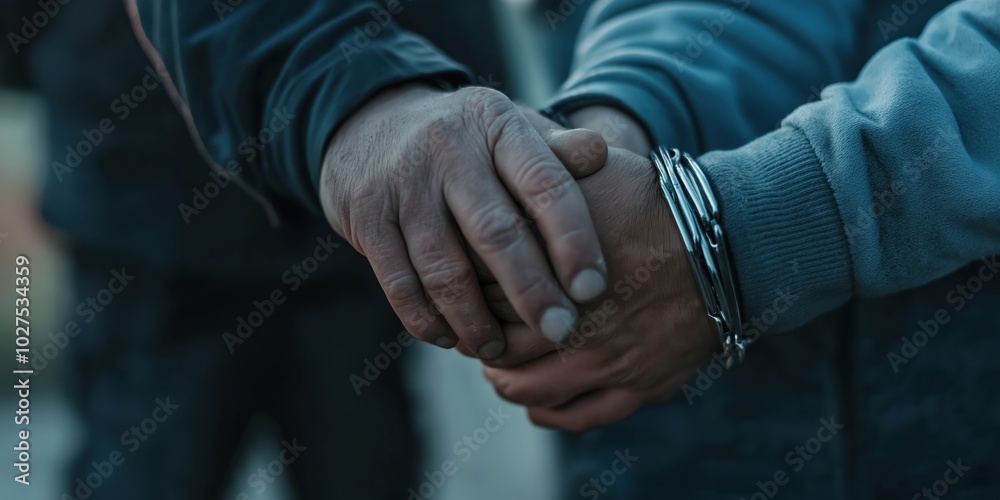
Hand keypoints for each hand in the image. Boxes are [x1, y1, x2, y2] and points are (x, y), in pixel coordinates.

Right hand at [319, 84, 608, 358]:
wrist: (368, 118)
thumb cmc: (463, 139)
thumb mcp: (507, 128)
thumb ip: (554, 149)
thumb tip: (600, 156)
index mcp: (497, 124)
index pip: (545, 184)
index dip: (573, 240)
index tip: (593, 289)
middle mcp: (448, 148)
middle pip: (496, 233)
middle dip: (531, 292)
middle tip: (559, 332)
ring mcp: (403, 183)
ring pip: (445, 268)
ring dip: (474, 320)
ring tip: (497, 349)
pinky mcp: (366, 215)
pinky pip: (399, 283)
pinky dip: (426, 319)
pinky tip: (449, 338)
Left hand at [481, 147, 719, 430]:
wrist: (732, 242)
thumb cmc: (659, 202)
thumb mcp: (595, 173)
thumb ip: (544, 177)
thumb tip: (504, 181)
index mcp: (554, 278)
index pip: (486, 299)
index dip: (470, 297)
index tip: (468, 291)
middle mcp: (575, 329)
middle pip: (502, 352)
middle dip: (483, 344)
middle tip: (480, 335)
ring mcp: (609, 364)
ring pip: (533, 393)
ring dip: (508, 383)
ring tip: (502, 370)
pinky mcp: (640, 387)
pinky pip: (579, 417)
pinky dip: (550, 414)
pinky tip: (539, 404)